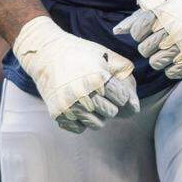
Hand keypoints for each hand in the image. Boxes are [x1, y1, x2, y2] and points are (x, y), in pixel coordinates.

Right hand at [13, 16, 139, 133]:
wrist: (46, 53)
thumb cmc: (81, 54)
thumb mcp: (106, 56)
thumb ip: (126, 78)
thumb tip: (134, 107)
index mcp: (98, 79)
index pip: (123, 100)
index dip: (117, 90)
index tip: (108, 81)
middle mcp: (84, 96)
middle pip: (112, 113)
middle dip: (108, 102)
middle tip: (94, 87)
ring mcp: (70, 107)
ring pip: (97, 124)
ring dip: (95, 113)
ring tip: (85, 95)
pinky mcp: (58, 115)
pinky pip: (80, 128)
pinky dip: (80, 119)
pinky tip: (73, 102)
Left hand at [113, 0, 181, 79]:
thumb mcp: (172, 1)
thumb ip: (143, 12)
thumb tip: (118, 30)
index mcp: (163, 13)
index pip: (136, 32)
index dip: (143, 32)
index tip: (156, 29)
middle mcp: (170, 30)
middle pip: (144, 49)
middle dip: (152, 45)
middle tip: (167, 39)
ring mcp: (181, 47)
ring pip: (155, 62)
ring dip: (161, 57)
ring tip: (174, 47)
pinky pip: (169, 73)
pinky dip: (173, 67)